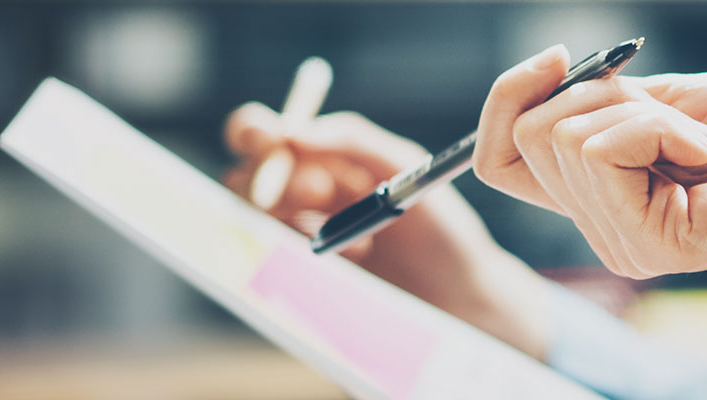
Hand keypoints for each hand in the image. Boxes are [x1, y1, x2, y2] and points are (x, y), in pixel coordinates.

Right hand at [222, 104, 553, 356]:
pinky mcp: (303, 278)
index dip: (255, 132)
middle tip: (316, 192)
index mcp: (328, 160)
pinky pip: (278, 256)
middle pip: (246, 176)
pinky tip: (362, 255)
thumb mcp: (405, 169)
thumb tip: (295, 131)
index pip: (269, 135)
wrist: (460, 297)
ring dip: (299, 218)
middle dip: (270, 179)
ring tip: (361, 235)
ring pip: (258, 216)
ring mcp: (301, 239)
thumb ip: (354, 140)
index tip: (268, 140)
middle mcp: (305, 196)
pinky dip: (313, 250)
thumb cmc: (441, 229)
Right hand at [473, 62, 706, 278]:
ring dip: (638, 109)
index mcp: (604, 200)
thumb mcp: (668, 101)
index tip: (559, 57)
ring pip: (562, 136)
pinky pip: (601, 151)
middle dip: (600, 94)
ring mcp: (622, 243)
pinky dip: (657, 125)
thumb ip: (603, 106)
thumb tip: (543, 79)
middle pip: (530, 135)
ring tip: (701, 137)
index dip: (506, 101)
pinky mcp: (648, 242)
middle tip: (675, 112)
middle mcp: (603, 231)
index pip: (499, 161)